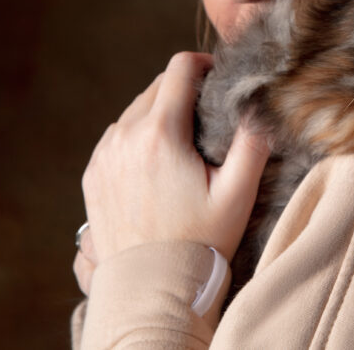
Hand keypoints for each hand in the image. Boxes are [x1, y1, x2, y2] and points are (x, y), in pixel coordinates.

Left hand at [76, 52, 269, 291]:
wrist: (151, 289)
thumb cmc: (200, 242)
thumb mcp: (238, 193)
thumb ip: (253, 142)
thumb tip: (260, 105)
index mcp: (160, 133)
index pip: (180, 68)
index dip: (205, 65)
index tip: (220, 80)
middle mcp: (124, 136)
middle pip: (157, 86)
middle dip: (184, 92)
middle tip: (208, 118)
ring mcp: (104, 155)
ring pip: (136, 110)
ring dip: (160, 113)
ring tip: (184, 143)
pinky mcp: (93, 174)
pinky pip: (117, 136)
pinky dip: (138, 137)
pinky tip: (158, 163)